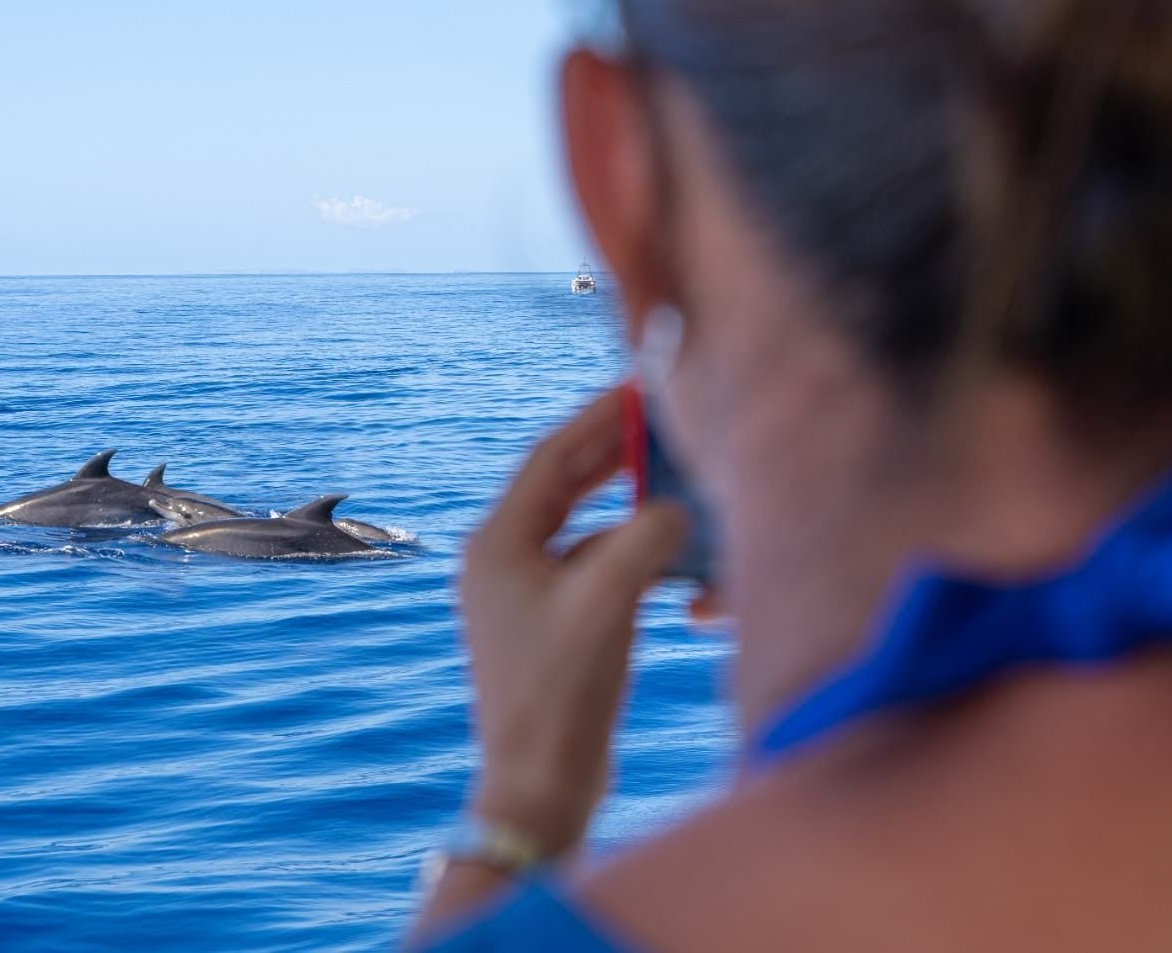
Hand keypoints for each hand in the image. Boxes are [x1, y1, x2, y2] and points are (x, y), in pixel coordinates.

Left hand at [458, 387, 687, 854]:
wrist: (539, 784)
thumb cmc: (562, 691)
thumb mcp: (610, 599)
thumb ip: (648, 535)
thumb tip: (674, 510)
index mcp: (497, 544)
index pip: (551, 457)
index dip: (597, 419)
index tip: (639, 388)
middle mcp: (500, 562)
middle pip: (561, 486)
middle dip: (611, 453)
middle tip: (658, 420)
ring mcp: (520, 596)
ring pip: (579, 526)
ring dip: (623, 503)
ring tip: (668, 478)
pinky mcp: (546, 627)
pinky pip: (589, 566)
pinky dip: (625, 550)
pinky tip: (663, 552)